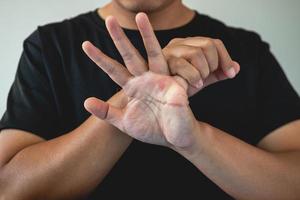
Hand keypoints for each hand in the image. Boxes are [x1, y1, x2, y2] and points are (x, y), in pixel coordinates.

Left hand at [82, 13, 197, 147]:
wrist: (175, 137)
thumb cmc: (152, 129)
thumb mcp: (124, 122)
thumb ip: (106, 112)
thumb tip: (86, 102)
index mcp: (132, 87)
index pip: (113, 69)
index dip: (100, 58)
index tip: (85, 44)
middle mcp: (145, 79)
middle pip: (130, 54)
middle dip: (119, 38)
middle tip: (109, 19)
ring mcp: (161, 79)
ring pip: (153, 52)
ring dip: (147, 35)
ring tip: (141, 16)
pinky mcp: (176, 84)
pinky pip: (177, 68)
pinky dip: (174, 58)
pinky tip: (171, 45)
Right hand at [163, 37, 239, 95]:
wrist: (160, 97)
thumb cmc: (179, 85)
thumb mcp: (202, 78)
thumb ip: (217, 73)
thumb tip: (237, 68)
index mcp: (191, 44)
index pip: (214, 43)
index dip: (226, 58)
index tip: (231, 74)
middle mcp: (181, 43)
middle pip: (207, 45)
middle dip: (214, 64)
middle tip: (207, 77)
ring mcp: (171, 50)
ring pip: (196, 53)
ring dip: (203, 71)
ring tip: (199, 81)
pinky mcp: (162, 60)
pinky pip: (183, 65)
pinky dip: (193, 76)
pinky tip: (195, 84)